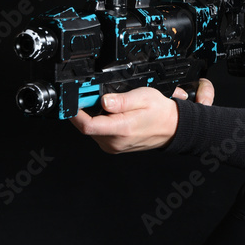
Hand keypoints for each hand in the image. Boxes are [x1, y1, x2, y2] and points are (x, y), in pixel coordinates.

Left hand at [69, 79, 212, 153]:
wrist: (172, 128)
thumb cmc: (160, 112)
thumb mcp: (144, 97)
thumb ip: (122, 100)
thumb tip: (104, 101)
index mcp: (121, 129)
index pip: (87, 126)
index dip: (75, 113)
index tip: (73, 101)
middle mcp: (115, 142)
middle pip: (86, 127)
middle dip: (86, 111)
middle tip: (94, 97)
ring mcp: (114, 146)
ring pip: (92, 130)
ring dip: (94, 117)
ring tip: (110, 106)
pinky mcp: (114, 147)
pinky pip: (99, 134)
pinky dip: (101, 123)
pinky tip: (113, 115)